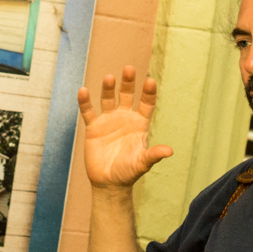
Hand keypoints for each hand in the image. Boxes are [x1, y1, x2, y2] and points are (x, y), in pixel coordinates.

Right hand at [77, 66, 172, 187]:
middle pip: (127, 95)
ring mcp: (108, 120)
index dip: (148, 93)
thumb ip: (153, 155)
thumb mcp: (142, 164)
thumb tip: (169, 151)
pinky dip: (85, 102)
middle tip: (129, 69)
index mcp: (140, 124)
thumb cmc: (128, 172)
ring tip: (109, 78)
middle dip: (128, 83)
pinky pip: (89, 111)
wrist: (109, 182)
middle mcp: (125, 118)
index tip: (150, 81)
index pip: (146, 104)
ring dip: (108, 88)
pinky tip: (83, 91)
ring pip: (108, 99)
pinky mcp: (93, 127)